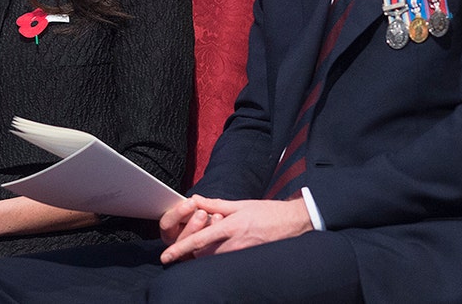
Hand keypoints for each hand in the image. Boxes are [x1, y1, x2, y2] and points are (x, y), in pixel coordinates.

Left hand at [159, 197, 312, 263]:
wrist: (295, 223)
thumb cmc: (268, 212)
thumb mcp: (241, 204)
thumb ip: (215, 204)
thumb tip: (194, 200)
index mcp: (231, 226)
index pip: (200, 240)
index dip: (180, 248)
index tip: (166, 256)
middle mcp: (235, 243)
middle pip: (203, 253)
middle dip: (192, 248)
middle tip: (192, 236)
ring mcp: (242, 253)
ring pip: (213, 258)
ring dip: (205, 250)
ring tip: (213, 235)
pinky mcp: (247, 259)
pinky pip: (225, 260)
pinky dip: (217, 253)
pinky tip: (222, 243)